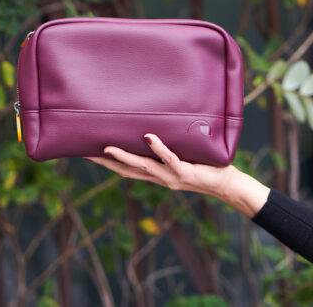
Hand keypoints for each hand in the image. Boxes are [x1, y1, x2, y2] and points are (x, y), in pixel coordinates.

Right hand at [83, 133, 232, 198]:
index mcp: (156, 175)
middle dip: (105, 161)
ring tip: (106, 147)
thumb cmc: (205, 167)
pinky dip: (159, 148)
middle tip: (85, 151)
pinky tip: (149, 137)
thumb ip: (167, 147)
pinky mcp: (186, 173)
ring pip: (143, 167)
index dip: (106, 162)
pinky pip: (170, 160)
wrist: (227, 185)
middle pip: (127, 170)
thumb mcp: (182, 156)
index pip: (126, 169)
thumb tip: (152, 126)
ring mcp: (171, 177)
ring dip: (124, 157)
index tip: (88, 152)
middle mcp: (160, 178)